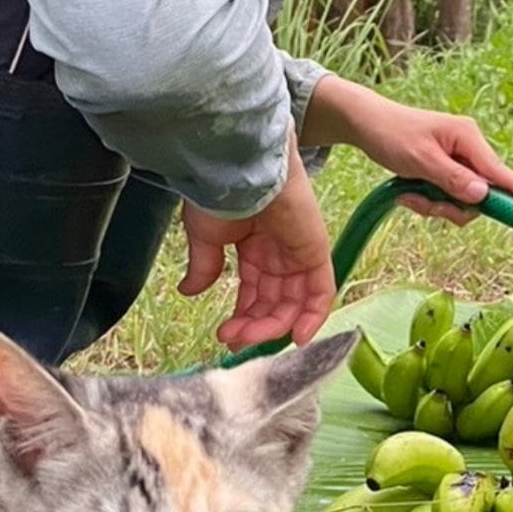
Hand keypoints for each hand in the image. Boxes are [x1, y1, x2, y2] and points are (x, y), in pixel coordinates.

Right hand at [178, 137, 335, 347]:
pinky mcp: (317, 251)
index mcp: (255, 245)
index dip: (244, 316)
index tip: (226, 335)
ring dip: (273, 326)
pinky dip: (312, 316)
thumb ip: (205, 267)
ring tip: (246, 338)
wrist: (238, 171)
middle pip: (275, 300)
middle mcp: (280, 251)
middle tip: (233, 340)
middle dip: (255, 325)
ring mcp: (300, 251)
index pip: (256, 290)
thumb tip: (191, 292)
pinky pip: (321, 291)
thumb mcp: (205, 236)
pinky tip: (294, 337)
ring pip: (294, 301)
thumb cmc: (220, 194)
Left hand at [318, 83, 512, 223]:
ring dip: (436, 205)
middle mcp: (469, 148)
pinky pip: (449, 196)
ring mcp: (459, 160)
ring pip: (463, 199)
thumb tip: (484, 196)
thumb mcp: (420, 160)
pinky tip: (409, 192)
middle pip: (480, 193)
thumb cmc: (391, 134)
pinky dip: (430, 200)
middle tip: (423, 203)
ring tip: (409, 195)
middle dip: (451, 205)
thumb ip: (452, 179)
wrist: (366, 124)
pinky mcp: (448, 169)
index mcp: (468, 138)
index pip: (498, 171)